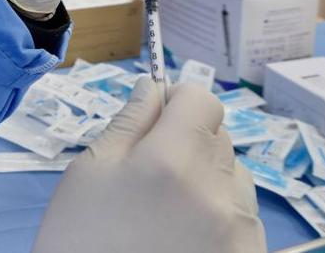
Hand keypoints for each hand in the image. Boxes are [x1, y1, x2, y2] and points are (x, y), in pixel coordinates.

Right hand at [33, 79, 264, 252]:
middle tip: (151, 177)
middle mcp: (217, 192)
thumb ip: (128, 124)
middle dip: (189, 143)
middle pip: (219, 138)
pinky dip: (220, 221)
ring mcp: (239, 231)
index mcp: (172, 161)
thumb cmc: (80, 241)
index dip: (178, 102)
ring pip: (235, 178)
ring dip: (209, 182)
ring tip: (168, 215)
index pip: (203, 100)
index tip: (156, 119)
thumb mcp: (88, 175)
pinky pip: (244, 219)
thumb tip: (153, 88)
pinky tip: (185, 241)